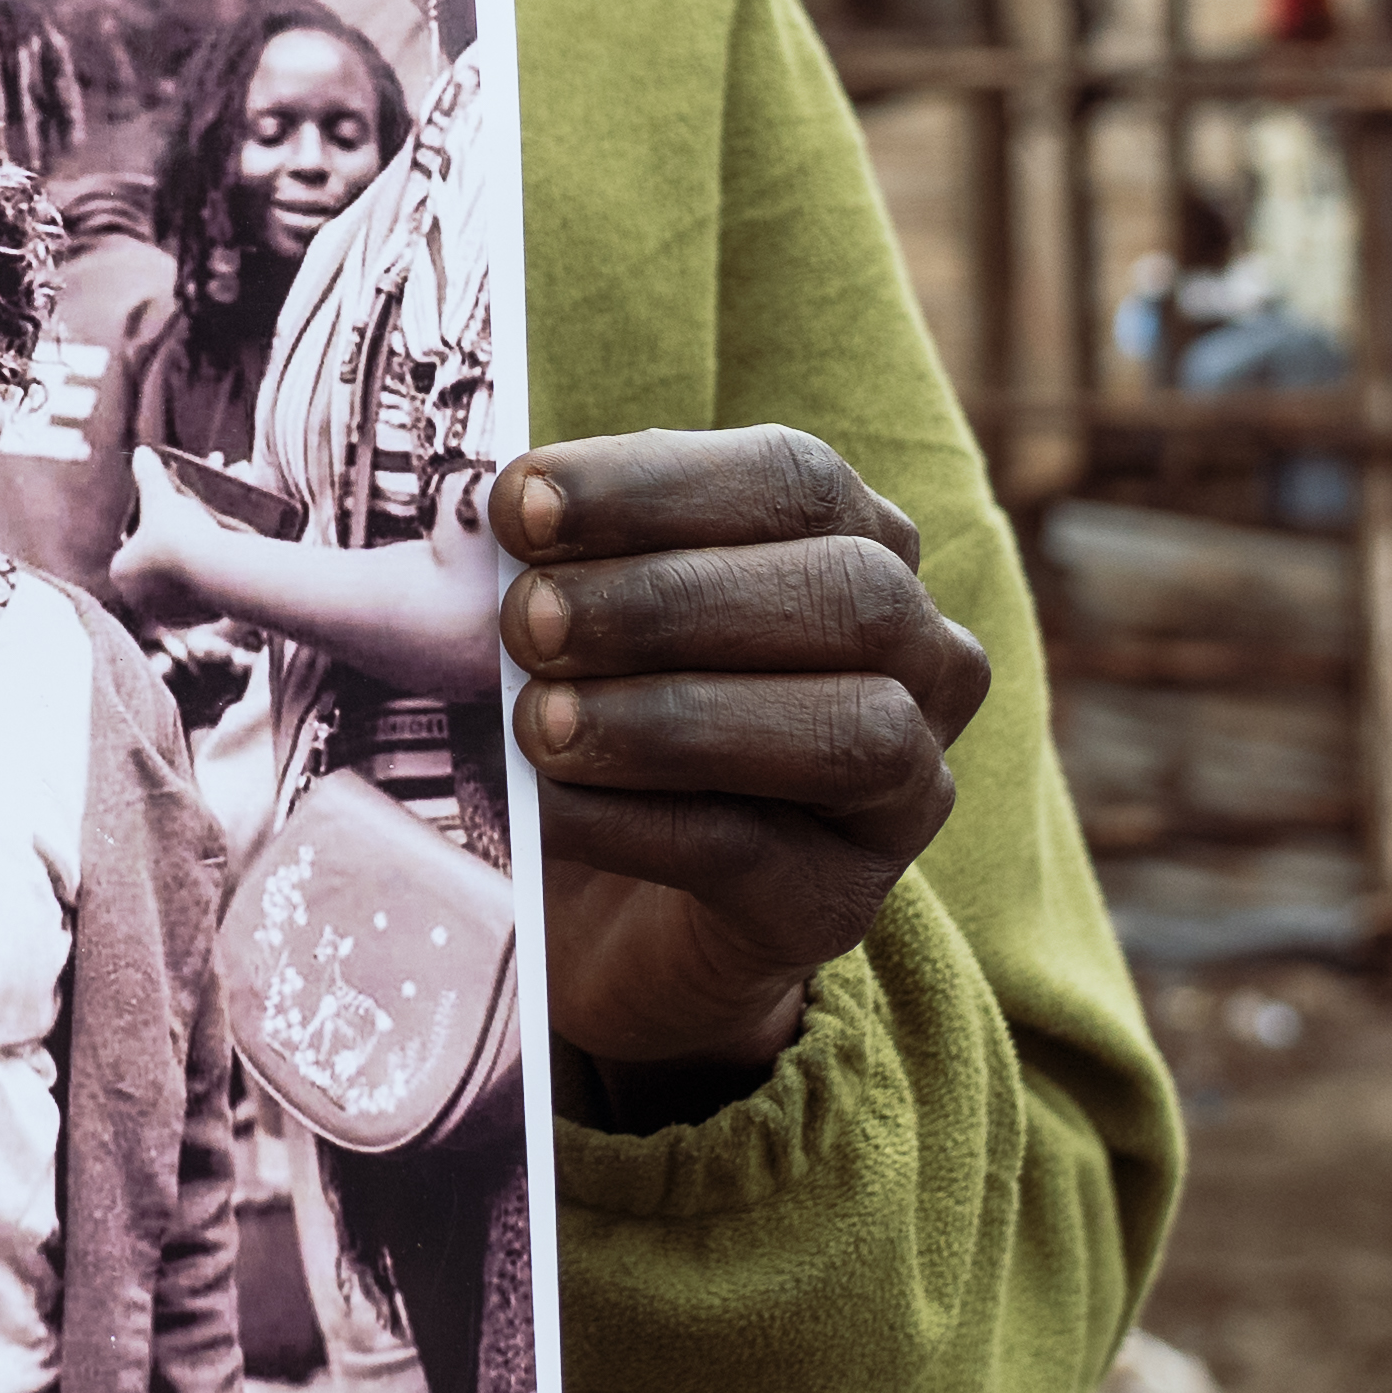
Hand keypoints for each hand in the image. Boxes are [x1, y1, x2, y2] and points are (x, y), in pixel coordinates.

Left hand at [109, 447, 228, 624]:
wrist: (212, 568)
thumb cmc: (176, 531)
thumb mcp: (160, 496)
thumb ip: (148, 476)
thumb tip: (141, 452)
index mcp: (120, 571)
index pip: (133, 545)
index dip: (151, 527)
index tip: (170, 516)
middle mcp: (137, 599)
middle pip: (158, 562)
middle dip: (175, 542)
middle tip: (194, 524)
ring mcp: (165, 614)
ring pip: (179, 580)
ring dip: (192, 561)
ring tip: (210, 538)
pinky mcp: (193, 623)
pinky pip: (198, 596)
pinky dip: (207, 580)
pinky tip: (218, 563)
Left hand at [497, 429, 987, 1089]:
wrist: (618, 912)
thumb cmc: (606, 723)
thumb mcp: (584, 621)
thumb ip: (555, 562)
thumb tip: (470, 512)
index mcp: (860, 546)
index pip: (794, 480)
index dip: (657, 483)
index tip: (522, 502)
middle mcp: (921, 658)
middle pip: (845, 593)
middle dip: (671, 598)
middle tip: (527, 620)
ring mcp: (901, 790)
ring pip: (846, 729)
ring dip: (675, 717)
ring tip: (540, 725)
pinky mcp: (840, 903)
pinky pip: (764, 852)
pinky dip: (642, 823)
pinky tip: (552, 809)